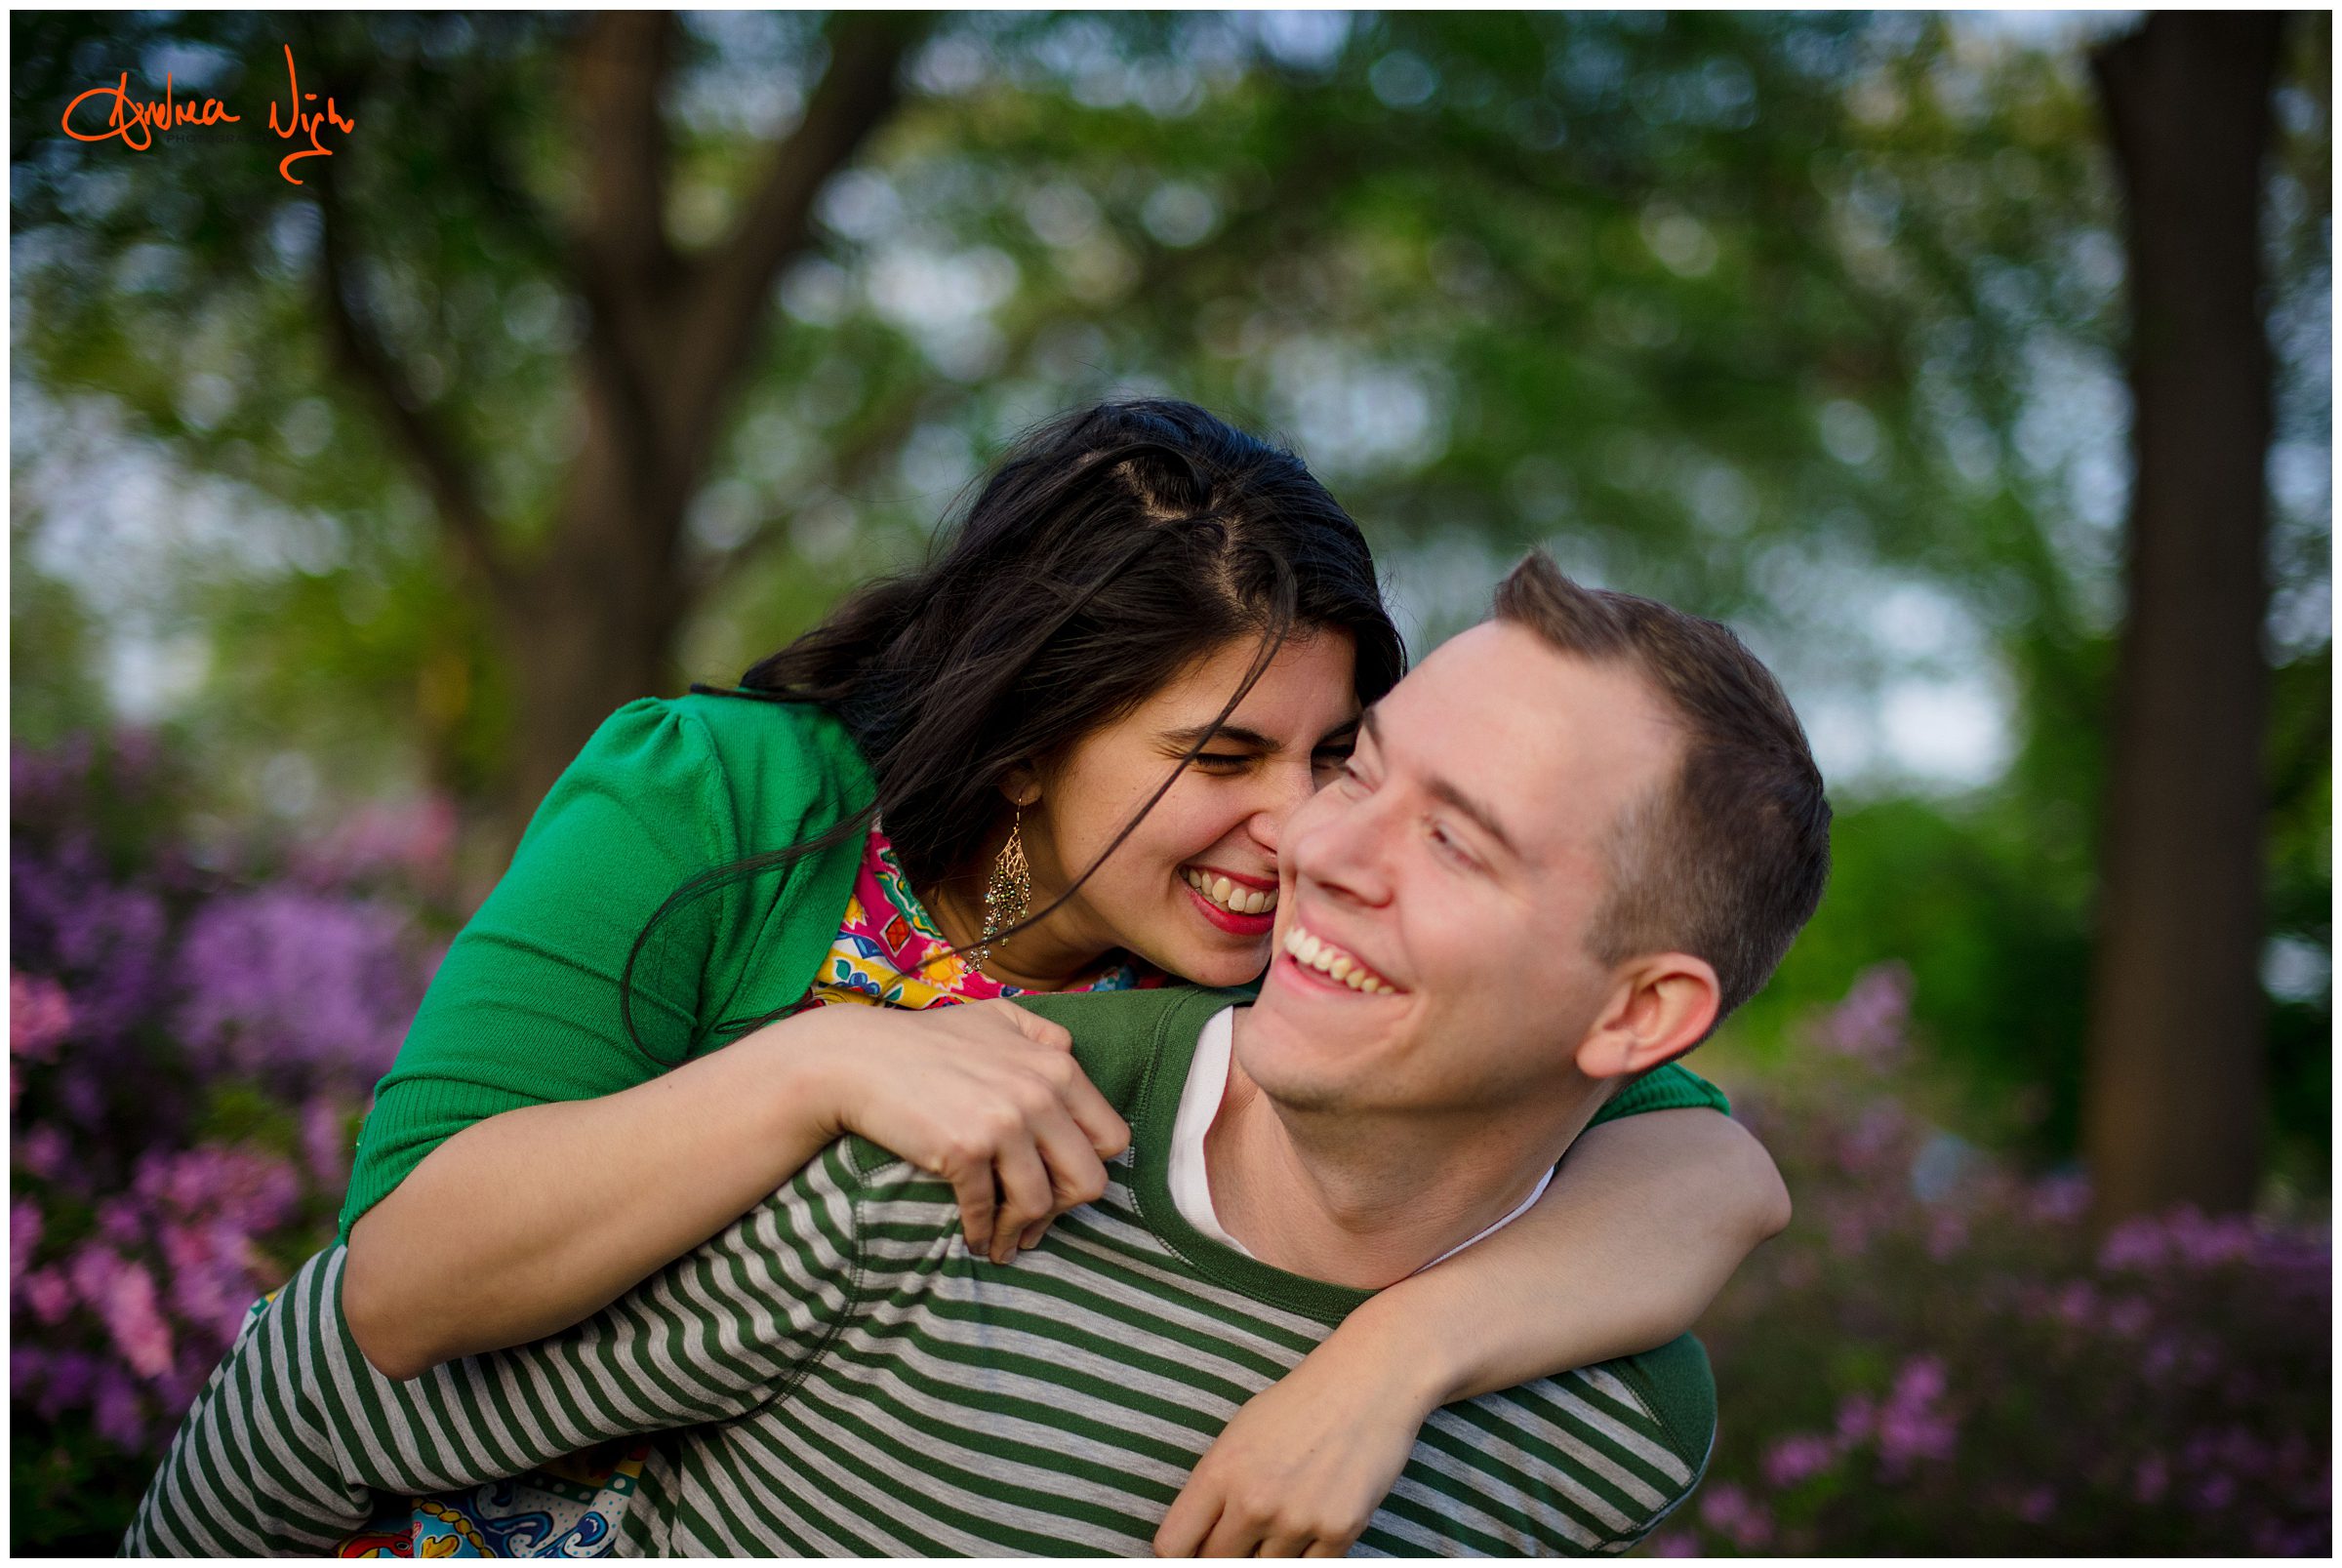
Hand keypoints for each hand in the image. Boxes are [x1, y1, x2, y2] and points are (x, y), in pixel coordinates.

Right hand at [786, 1000, 1129, 1263]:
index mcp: (1057, 1066)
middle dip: (1065, 1210)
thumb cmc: (926, 1041)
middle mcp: (1038, 1094)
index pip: (1112, 1138)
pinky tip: (974, 1239)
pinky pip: (986, 1211)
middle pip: (1088, 1179)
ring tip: (1004, 1242)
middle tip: (1036, 1222)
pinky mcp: (963, 1150)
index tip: (1062, 1184)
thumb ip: (1043, 1034)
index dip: (1090, 1168)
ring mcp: (1002, 1123)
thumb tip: (1071, 1056)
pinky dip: (982, 1233)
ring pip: (1040, 1204)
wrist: (857, 1059)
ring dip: (1022, 1233)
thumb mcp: (996, 1018)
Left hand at [1152, 1330, 1436, 1557]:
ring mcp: (1297, 1520)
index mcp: (1219, 1472)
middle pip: (1217, 1564)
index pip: (1172, 1546)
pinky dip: (1308, 1554)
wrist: (1368, 1383)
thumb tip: (1197, 1540)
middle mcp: (1253, 1502)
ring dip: (1271, 1551)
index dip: (1181, 1553)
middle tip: (1247, 1529)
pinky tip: (1314, 1519)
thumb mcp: (1239, 1434)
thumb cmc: (1301, 1404)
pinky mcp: (1339, 1531)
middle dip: (1228, 1553)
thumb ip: (1215, 1489)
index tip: (1195, 1550)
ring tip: (1289, 1509)